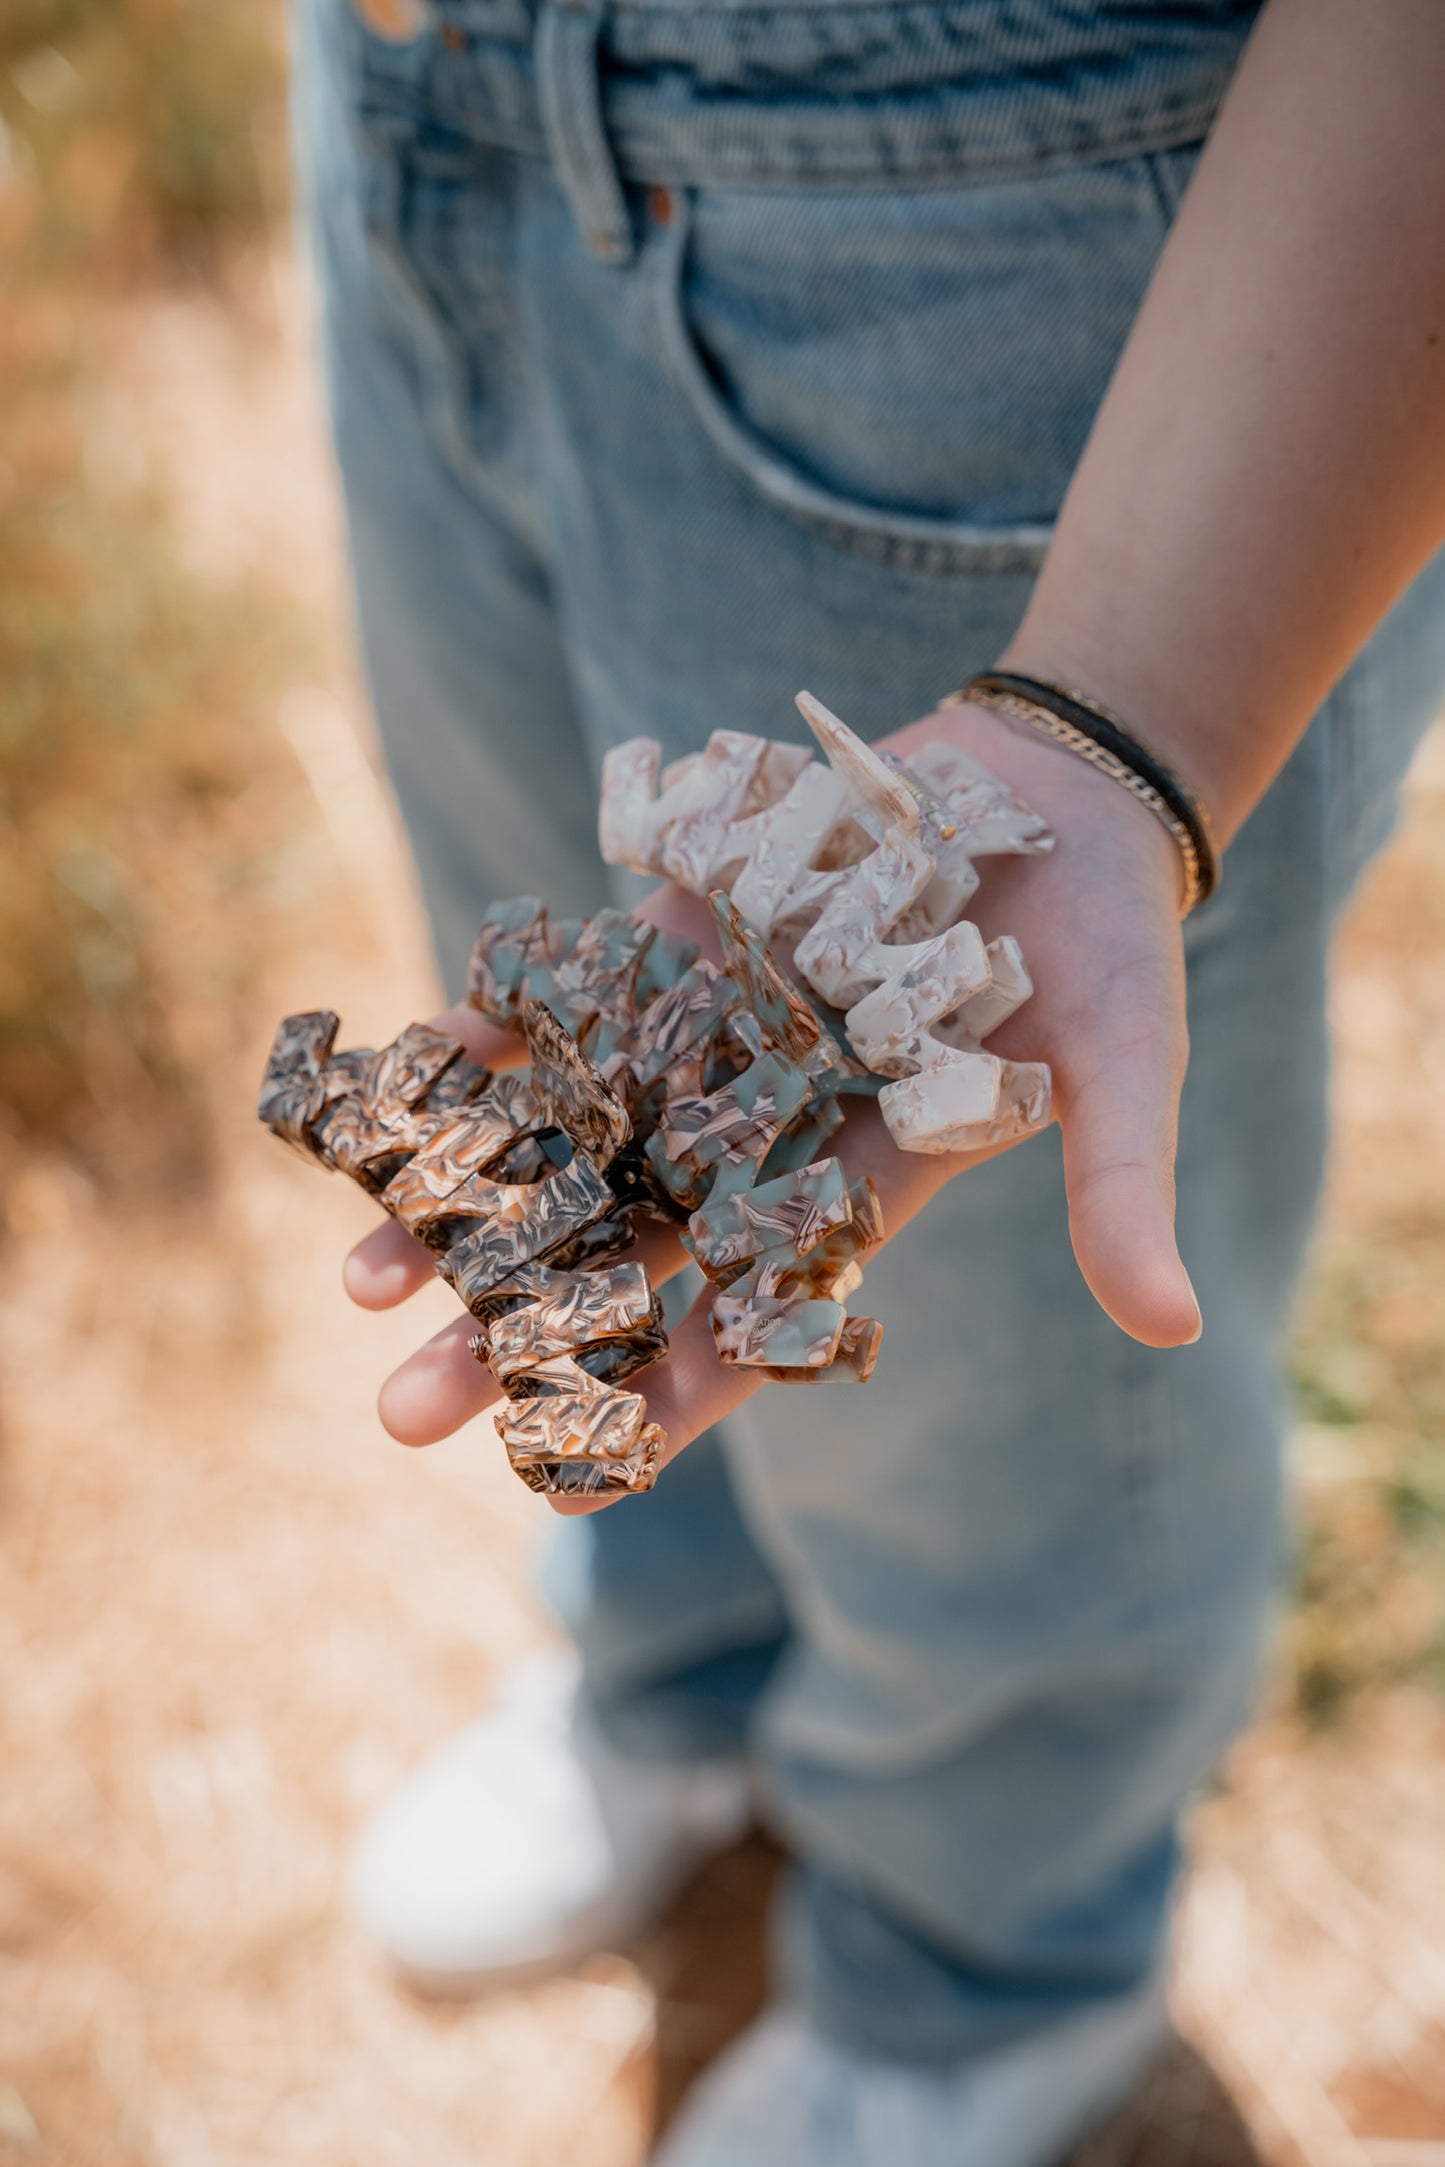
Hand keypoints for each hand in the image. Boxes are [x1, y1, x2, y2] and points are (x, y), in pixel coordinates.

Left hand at [344, 700, 1200, 1511]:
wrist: (1050, 793)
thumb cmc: (1104, 945)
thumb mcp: (1124, 1067)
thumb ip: (1119, 1189)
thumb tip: (1171, 1330)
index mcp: (858, 1187)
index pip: (757, 1313)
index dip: (672, 1389)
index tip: (577, 1463)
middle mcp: (764, 1130)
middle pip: (627, 1247)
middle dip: (521, 1326)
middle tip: (407, 1412)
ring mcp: (706, 1040)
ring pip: (571, 1139)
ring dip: (468, 1203)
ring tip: (361, 1283)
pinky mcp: (672, 942)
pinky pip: (566, 1001)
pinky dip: (490, 1037)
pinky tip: (401, 1085)